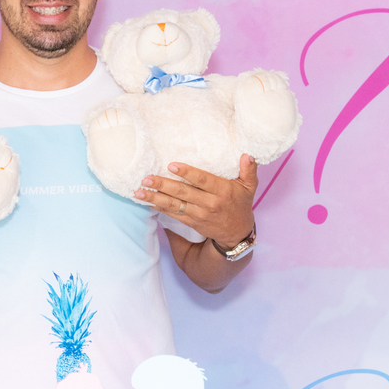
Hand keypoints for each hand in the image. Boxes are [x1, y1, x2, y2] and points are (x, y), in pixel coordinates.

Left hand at [134, 154, 257, 247]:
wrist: (237, 234)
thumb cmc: (241, 204)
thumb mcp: (249, 187)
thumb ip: (248, 170)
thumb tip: (247, 154)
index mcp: (222, 191)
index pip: (203, 180)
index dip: (187, 173)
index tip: (171, 166)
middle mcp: (209, 203)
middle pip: (183, 193)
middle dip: (163, 185)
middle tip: (146, 178)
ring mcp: (199, 214)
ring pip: (174, 205)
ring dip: (155, 198)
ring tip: (139, 192)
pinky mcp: (191, 222)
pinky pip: (173, 214)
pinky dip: (159, 208)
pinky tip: (146, 202)